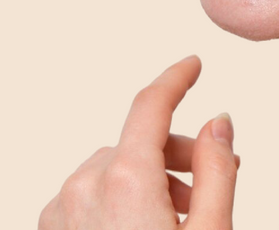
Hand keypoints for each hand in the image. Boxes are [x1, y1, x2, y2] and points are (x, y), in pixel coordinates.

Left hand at [39, 55, 237, 229]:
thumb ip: (218, 169)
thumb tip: (219, 122)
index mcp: (125, 181)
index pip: (152, 104)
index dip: (176, 78)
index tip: (193, 64)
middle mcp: (84, 188)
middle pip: (138, 142)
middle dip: (177, 152)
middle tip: (207, 181)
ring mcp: (60, 213)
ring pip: (114, 168)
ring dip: (149, 178)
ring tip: (178, 216)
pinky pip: (89, 193)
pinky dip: (118, 199)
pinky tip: (142, 228)